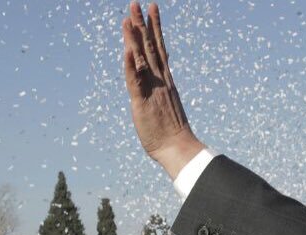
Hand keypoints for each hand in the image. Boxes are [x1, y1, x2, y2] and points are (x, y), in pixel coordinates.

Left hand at [121, 2, 202, 177]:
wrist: (178, 148)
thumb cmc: (171, 131)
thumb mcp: (165, 104)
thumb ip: (161, 89)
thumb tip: (161, 82)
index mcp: (165, 79)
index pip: (159, 47)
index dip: (154, 27)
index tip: (152, 9)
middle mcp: (160, 79)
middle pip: (150, 46)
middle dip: (142, 23)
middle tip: (137, 3)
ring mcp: (152, 89)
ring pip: (142, 58)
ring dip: (134, 38)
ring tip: (128, 17)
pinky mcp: (142, 101)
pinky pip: (135, 80)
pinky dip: (130, 65)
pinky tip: (127, 50)